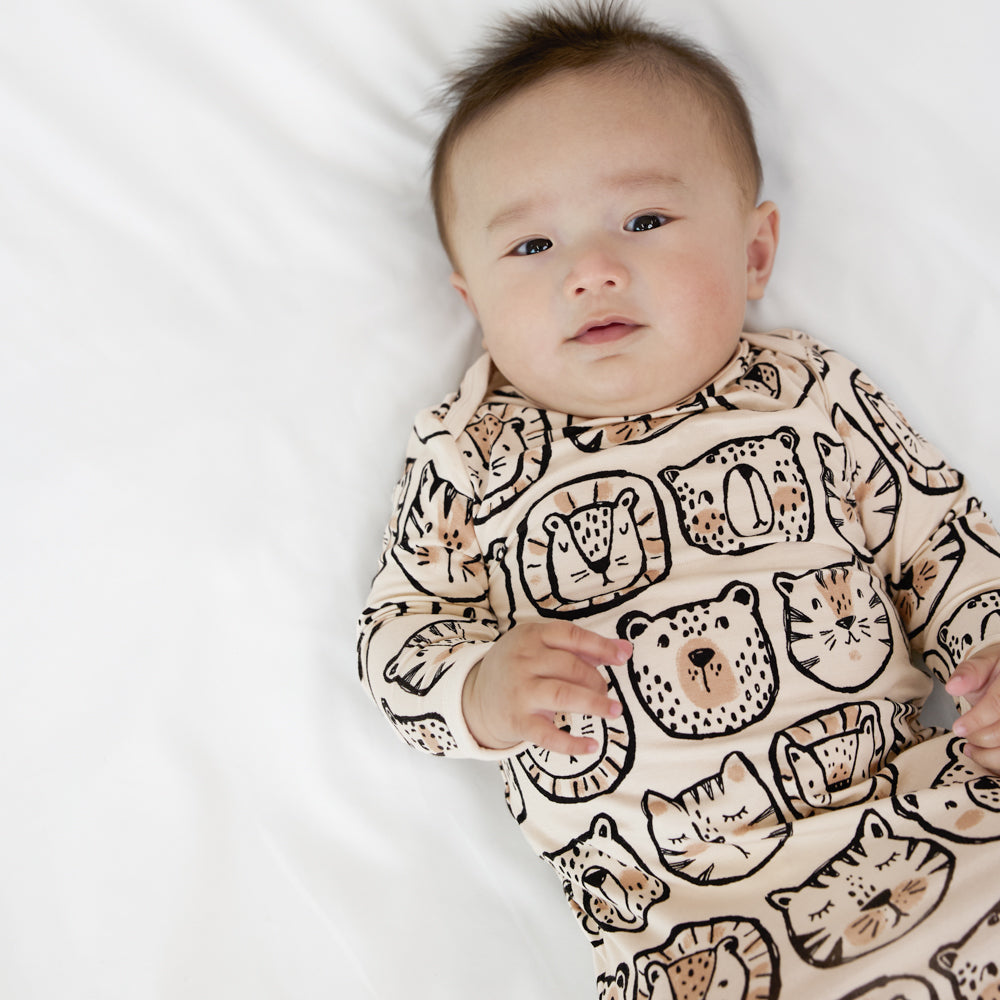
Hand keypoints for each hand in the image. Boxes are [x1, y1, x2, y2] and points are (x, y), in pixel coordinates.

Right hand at [462, 621, 630, 755]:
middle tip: (605, 691)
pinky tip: (591, 746)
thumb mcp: (542, 647)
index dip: (600, 646)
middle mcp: (523, 661)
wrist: (475, 697)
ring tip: (614, 711)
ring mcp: (519, 691)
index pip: (570, 635)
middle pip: (570, 666)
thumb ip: (583, 647)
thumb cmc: (520, 668)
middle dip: (596, 680)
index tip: (622, 658)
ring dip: (594, 703)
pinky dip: (572, 743)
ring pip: (563, 694)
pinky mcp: (517, 721)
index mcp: (531, 636)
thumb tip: (625, 650)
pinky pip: (547, 735)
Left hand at [945, 643, 999, 772]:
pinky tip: (982, 754)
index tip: (957, 728)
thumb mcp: (986, 661)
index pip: (998, 704)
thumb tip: (952, 686)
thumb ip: (971, 671)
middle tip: (962, 732)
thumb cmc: (999, 672)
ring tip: (969, 747)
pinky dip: (994, 761)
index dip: (978, 719)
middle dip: (981, 737)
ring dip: (987, 755)